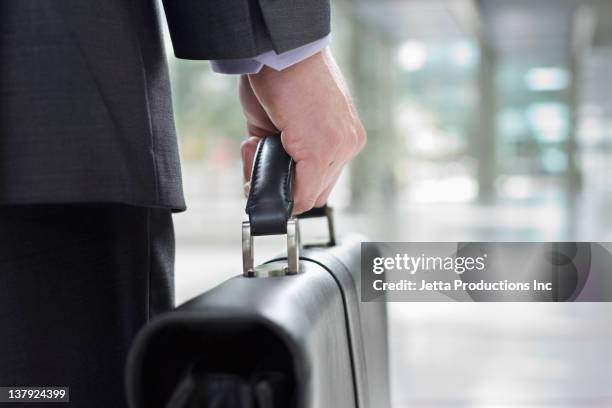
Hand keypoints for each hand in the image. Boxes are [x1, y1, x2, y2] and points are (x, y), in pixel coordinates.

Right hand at [239, 48, 365, 214]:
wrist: (281, 48)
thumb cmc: (282, 76)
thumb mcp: (287, 123)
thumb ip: (284, 153)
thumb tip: (266, 180)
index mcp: (345, 136)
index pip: (323, 180)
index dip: (293, 182)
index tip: (267, 162)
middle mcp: (349, 144)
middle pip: (317, 193)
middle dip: (284, 184)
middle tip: (257, 154)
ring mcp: (339, 148)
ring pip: (308, 197)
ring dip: (274, 180)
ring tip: (254, 146)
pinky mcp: (322, 151)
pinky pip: (300, 193)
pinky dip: (271, 183)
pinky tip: (255, 148)